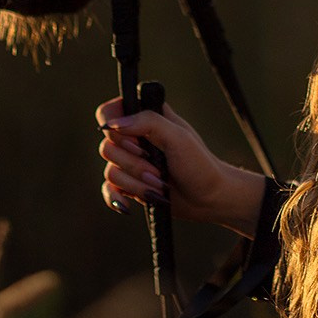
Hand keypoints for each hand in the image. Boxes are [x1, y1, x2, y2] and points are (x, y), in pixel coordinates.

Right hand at [95, 96, 266, 236]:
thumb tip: (112, 125)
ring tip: (160, 185)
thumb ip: (147, 122)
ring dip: (136, 183)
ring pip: (111, 170)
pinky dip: (117, 198)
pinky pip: (108, 189)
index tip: (137, 141)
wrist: (209, 198)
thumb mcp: (177, 136)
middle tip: (159, 169)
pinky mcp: (130, 184)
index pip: (109, 113)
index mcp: (146, 118)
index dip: (115, 129)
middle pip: (108, 146)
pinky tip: (128, 205)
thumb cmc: (199, 164)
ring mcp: (131, 162)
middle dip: (135, 163)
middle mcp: (134, 138)